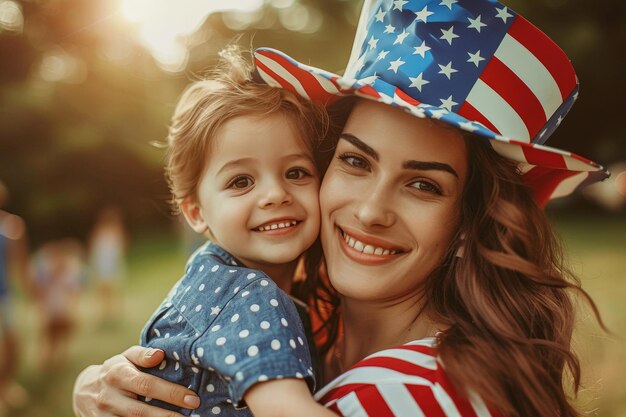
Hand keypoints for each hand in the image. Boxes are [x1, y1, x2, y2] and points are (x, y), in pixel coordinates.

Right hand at [72, 346, 199, 416]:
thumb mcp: (126, 356)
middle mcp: (109, 397)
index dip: (171, 393)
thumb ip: (143, 354)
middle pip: (142, 411)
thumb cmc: (115, 370)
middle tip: (192, 415)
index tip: (192, 398)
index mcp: (117, 374)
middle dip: (168, 415)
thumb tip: (160, 354)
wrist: (83, 391)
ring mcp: (104, 415)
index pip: (147, 385)